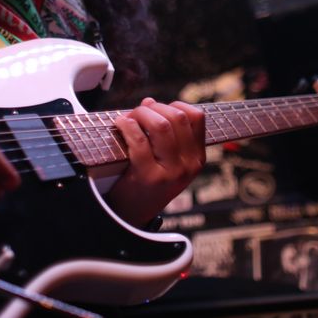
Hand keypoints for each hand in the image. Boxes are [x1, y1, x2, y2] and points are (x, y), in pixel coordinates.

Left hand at [106, 98, 205, 226]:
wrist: (132, 215)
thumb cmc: (147, 182)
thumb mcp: (168, 161)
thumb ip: (164, 132)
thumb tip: (149, 102)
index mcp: (197, 158)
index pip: (197, 118)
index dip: (175, 105)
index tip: (159, 109)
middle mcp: (188, 165)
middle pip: (177, 117)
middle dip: (154, 107)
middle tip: (138, 113)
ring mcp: (170, 172)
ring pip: (160, 125)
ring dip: (141, 114)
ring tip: (129, 118)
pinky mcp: (148, 176)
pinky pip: (138, 140)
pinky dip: (127, 125)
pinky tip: (120, 125)